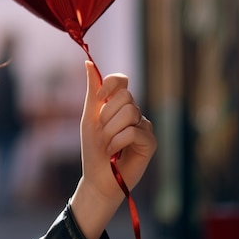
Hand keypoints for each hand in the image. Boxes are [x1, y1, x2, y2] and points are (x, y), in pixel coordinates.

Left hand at [70, 61, 156, 238]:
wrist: (98, 176)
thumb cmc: (93, 147)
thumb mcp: (89, 116)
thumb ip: (93, 90)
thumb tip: (88, 62)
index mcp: (117, 103)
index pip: (121, 80)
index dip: (110, 85)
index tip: (99, 99)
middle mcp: (133, 111)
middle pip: (126, 96)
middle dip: (107, 115)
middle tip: (102, 133)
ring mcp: (144, 126)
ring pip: (130, 113)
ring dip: (111, 131)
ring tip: (108, 144)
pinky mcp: (150, 142)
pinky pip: (134, 132)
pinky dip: (118, 142)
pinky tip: (116, 153)